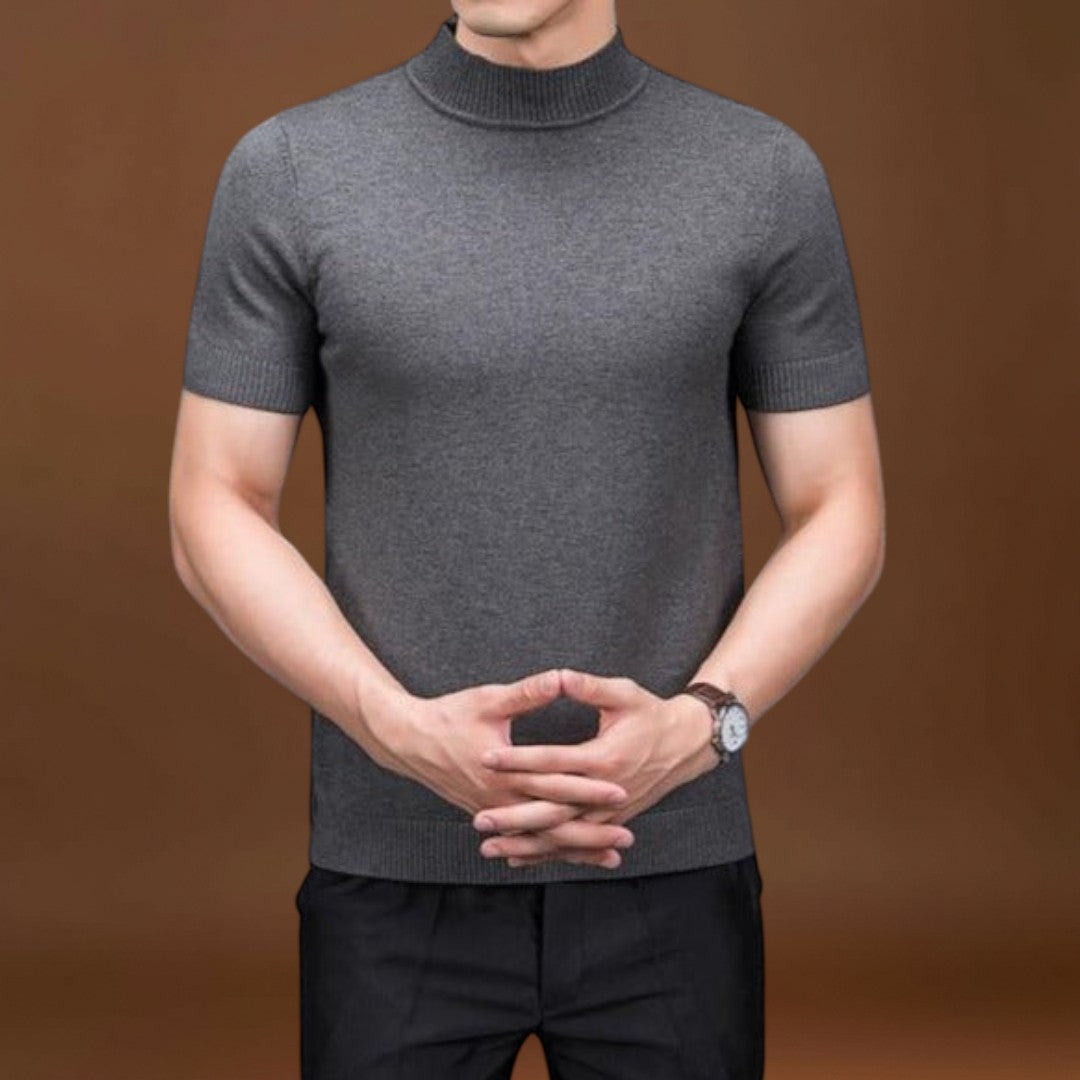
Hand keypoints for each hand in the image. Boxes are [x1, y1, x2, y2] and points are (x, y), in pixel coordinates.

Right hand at [378, 668, 633, 850]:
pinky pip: (525, 840)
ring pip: (541, 840)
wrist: (410, 741)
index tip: (621, 790)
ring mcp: (494, 812)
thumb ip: (528, 692)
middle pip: (553, 825)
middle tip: (627, 840)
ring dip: (576, 849)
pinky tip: (572, 856)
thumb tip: (560, 677)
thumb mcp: (490, 699)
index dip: (590, 788)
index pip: (556, 784)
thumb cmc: (450, 716)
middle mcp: (500, 800)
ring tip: (611, 857)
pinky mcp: (489, 814)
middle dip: (591, 833)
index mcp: (505, 773)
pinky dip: (550, 851)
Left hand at [475, 668, 719, 867]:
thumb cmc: (652, 714)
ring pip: (561, 834)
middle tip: (479, 819)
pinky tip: (518, 857)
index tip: (486, 757)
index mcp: (604, 757)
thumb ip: (588, 687)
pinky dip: (546, 852)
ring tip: (488, 847)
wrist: (686, 744)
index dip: (518, 759)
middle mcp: (605, 791)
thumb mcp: (623, 693)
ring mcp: (609, 812)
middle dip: (513, 816)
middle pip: (551, 808)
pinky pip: (574, 843)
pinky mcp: (611, 822)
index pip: (552, 760)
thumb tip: (559, 675)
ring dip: (525, 843)